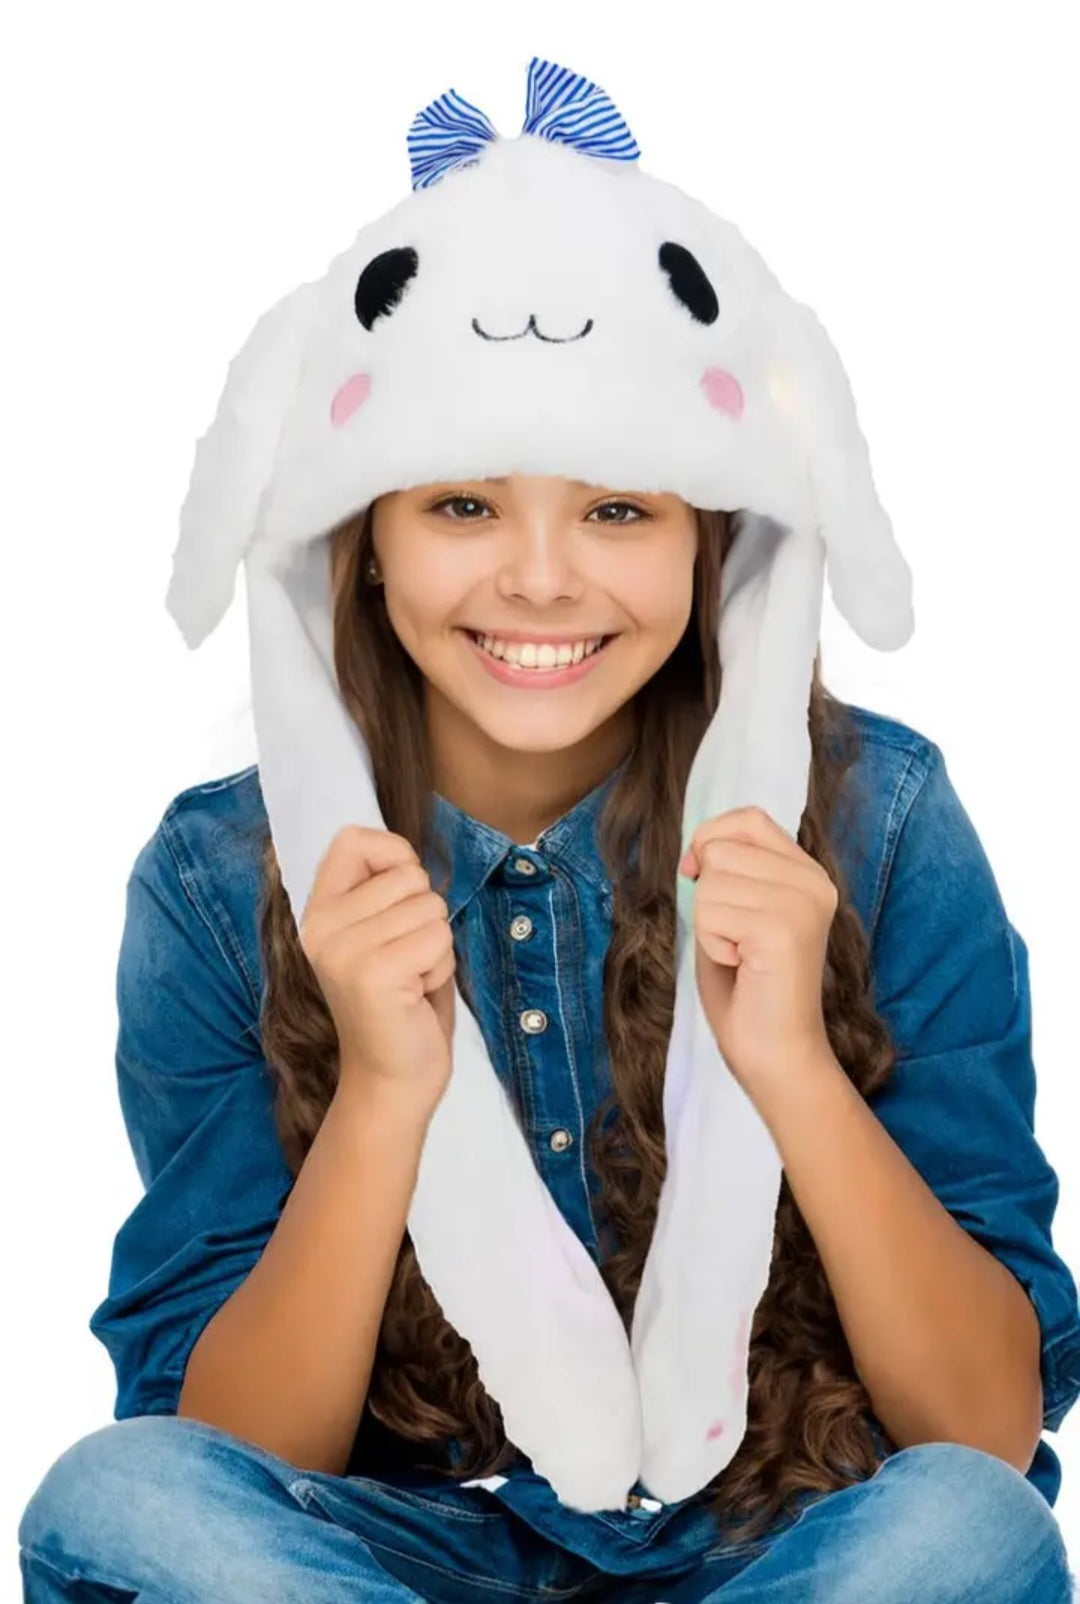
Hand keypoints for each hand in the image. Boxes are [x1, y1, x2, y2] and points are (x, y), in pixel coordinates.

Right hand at [298, 826, 455, 1109]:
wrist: (391, 1080)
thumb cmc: (399, 1004)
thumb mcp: (382, 936)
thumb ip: (385, 892)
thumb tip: (407, 854)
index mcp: (320, 912)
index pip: (353, 839)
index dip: (395, 855)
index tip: (402, 896)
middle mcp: (322, 926)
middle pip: (409, 875)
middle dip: (427, 916)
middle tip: (406, 960)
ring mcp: (344, 950)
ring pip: (430, 907)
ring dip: (436, 946)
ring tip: (411, 979)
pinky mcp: (374, 973)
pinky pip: (437, 938)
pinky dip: (440, 967)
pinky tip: (416, 994)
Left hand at [678, 805, 836, 1095]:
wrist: (776, 1054)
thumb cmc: (748, 989)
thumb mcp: (734, 912)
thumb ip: (727, 872)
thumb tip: (697, 844)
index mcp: (808, 872)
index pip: (747, 818)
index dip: (710, 840)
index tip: (699, 878)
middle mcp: (814, 881)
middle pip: (720, 849)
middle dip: (707, 897)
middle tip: (736, 941)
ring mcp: (803, 902)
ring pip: (710, 883)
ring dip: (709, 925)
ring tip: (741, 956)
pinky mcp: (784, 928)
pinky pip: (709, 913)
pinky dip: (713, 946)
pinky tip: (742, 967)